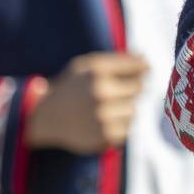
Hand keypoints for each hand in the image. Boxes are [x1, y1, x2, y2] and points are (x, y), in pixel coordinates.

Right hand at [27, 53, 150, 154]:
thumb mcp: (90, 66)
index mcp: (99, 70)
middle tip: (114, 92)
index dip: (143, 68)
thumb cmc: (73, 87)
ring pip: (134, 109)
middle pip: (140, 87)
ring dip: (125, 108)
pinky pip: (127, 127)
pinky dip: (119, 124)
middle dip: (131, 88)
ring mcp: (104, 114)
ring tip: (105, 108)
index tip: (141, 70)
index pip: (140, 66)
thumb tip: (146, 59)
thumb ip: (119, 60)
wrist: (47, 117)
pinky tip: (102, 121)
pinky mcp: (107, 134)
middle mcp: (102, 91)